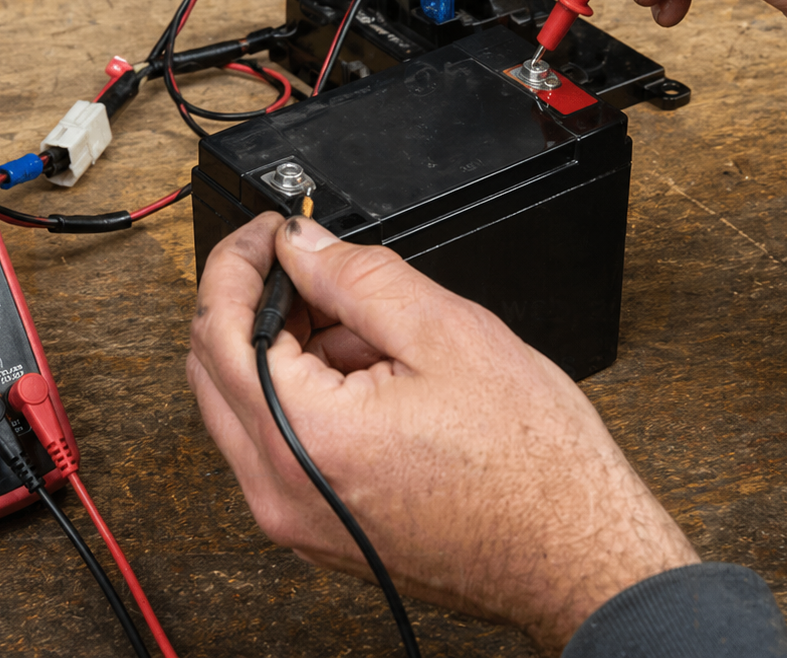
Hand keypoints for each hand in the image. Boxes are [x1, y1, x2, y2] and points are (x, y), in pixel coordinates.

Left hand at [187, 213, 697, 652]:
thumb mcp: (447, 333)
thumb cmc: (531, 465)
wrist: (573, 554)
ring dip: (281, 352)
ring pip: (243, 408)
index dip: (235, 261)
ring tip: (367, 331)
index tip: (265, 232)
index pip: (217, 328)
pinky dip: (301, 398)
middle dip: (251, 304)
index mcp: (303, 437)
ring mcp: (294, 520)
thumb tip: (300, 245)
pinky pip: (276, 448)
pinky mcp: (317, 532)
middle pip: (212, 370)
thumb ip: (356, 276)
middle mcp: (280, 491)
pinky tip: (369, 378)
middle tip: (308, 267)